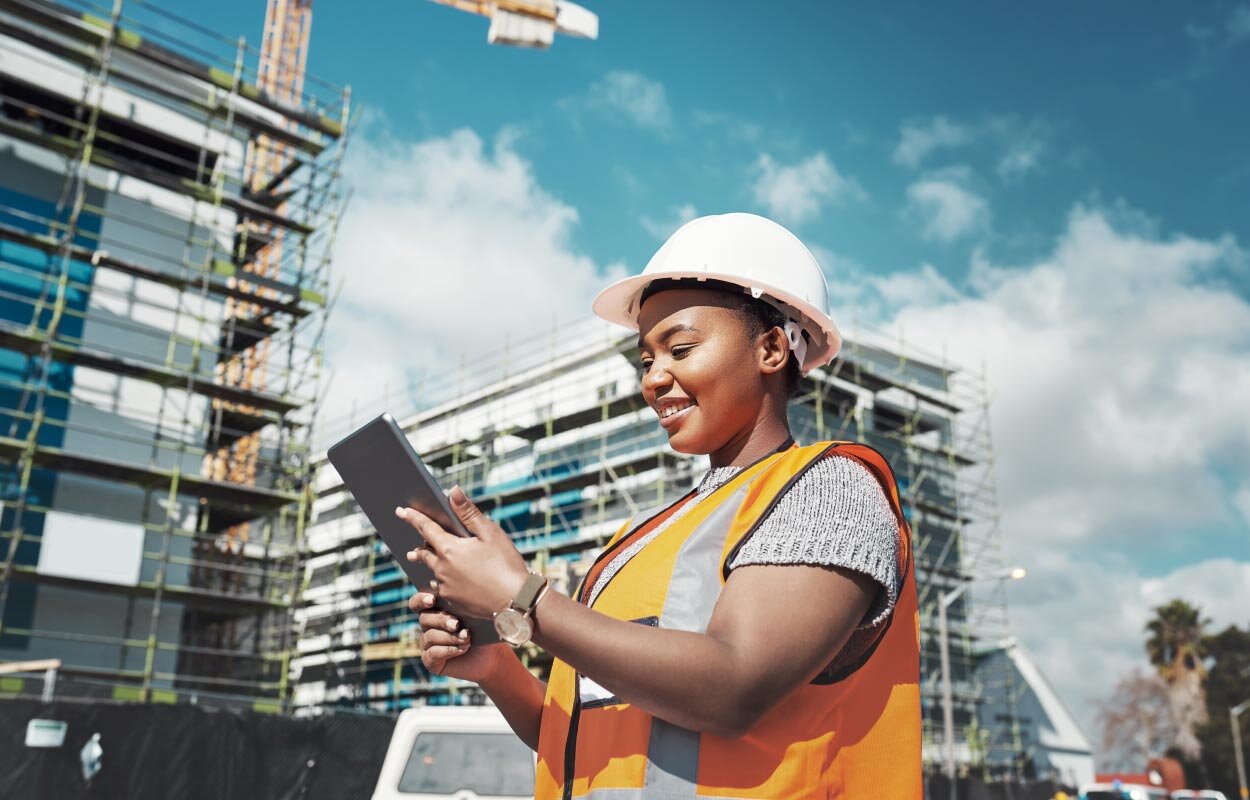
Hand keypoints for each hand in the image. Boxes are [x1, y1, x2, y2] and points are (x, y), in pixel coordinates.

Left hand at [398, 485, 529, 619]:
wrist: (515, 601)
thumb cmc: (506, 564)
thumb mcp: (490, 533)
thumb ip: (468, 512)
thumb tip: (452, 491)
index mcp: (449, 549)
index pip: (425, 528)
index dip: (412, 518)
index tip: (400, 511)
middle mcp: (441, 569)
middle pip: (424, 554)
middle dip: (418, 548)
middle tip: (411, 550)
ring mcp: (445, 587)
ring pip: (432, 572)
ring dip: (430, 566)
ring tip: (430, 567)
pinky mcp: (452, 602)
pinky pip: (441, 589)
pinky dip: (441, 582)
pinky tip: (447, 582)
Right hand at [410, 590, 509, 682]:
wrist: (492, 656)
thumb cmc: (484, 630)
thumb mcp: (477, 616)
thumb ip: (466, 606)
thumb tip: (462, 597)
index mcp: (435, 610)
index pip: (417, 602)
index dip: (421, 600)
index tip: (432, 600)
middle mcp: (428, 626)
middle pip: (424, 618)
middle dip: (441, 620)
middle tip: (456, 624)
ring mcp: (427, 644)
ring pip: (430, 636)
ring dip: (449, 637)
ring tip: (466, 638)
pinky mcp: (430, 661)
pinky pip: (432, 654)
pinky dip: (448, 650)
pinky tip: (461, 649)